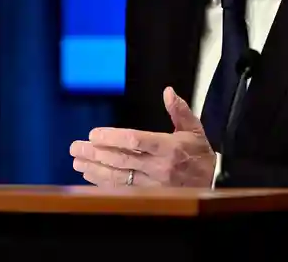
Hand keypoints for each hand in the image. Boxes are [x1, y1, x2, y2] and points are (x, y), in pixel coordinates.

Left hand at [69, 87, 215, 187]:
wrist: (211, 184)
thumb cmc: (199, 154)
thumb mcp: (194, 129)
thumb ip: (180, 110)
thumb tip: (168, 92)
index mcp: (169, 147)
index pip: (136, 141)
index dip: (113, 138)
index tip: (95, 134)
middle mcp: (159, 167)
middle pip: (122, 159)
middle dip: (96, 153)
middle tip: (76, 146)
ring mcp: (153, 184)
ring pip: (118, 176)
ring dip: (95, 168)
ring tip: (77, 160)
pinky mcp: (148, 195)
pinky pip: (121, 189)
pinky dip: (103, 182)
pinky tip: (89, 175)